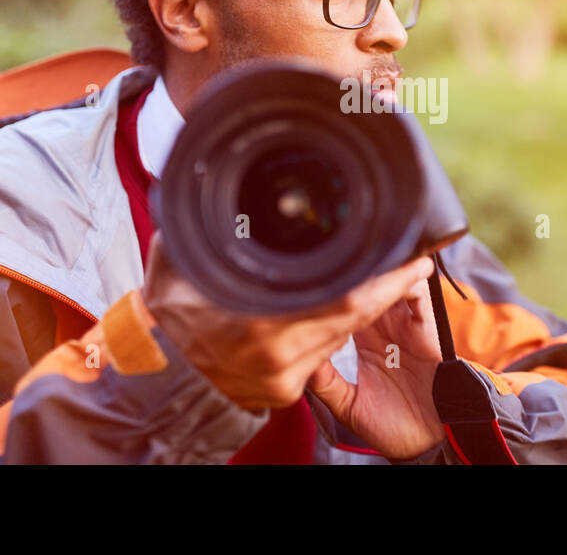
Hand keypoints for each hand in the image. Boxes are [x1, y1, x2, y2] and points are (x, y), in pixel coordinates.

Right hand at [141, 231, 435, 411]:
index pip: (345, 299)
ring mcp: (282, 380)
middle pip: (353, 318)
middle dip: (387, 290)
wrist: (152, 369)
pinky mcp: (285, 393)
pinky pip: (325, 354)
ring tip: (389, 279)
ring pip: (343, 336)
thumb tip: (214, 174)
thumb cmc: (167, 306)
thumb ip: (205, 221)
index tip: (415, 258)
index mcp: (256, 322)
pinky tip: (345, 308)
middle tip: (415, 263)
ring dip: (366, 309)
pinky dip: (337, 329)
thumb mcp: (178, 254)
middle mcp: (275, 357)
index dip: (386, 280)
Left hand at [306, 277, 445, 459]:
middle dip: (353, 275)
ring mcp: (405, 324)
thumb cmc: (392, 426)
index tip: (310, 283)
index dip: (331, 293)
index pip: (344, 305)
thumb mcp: (348, 406)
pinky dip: (406, 282)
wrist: (430, 440)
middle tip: (334, 264)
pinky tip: (387, 282)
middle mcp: (384, 328)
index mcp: (363, 340)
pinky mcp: (426, 326)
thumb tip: (300, 361)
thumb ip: (326, 383)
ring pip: (391, 283)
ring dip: (377, 274)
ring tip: (360, 268)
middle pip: (367, 287)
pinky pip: (418, 295)